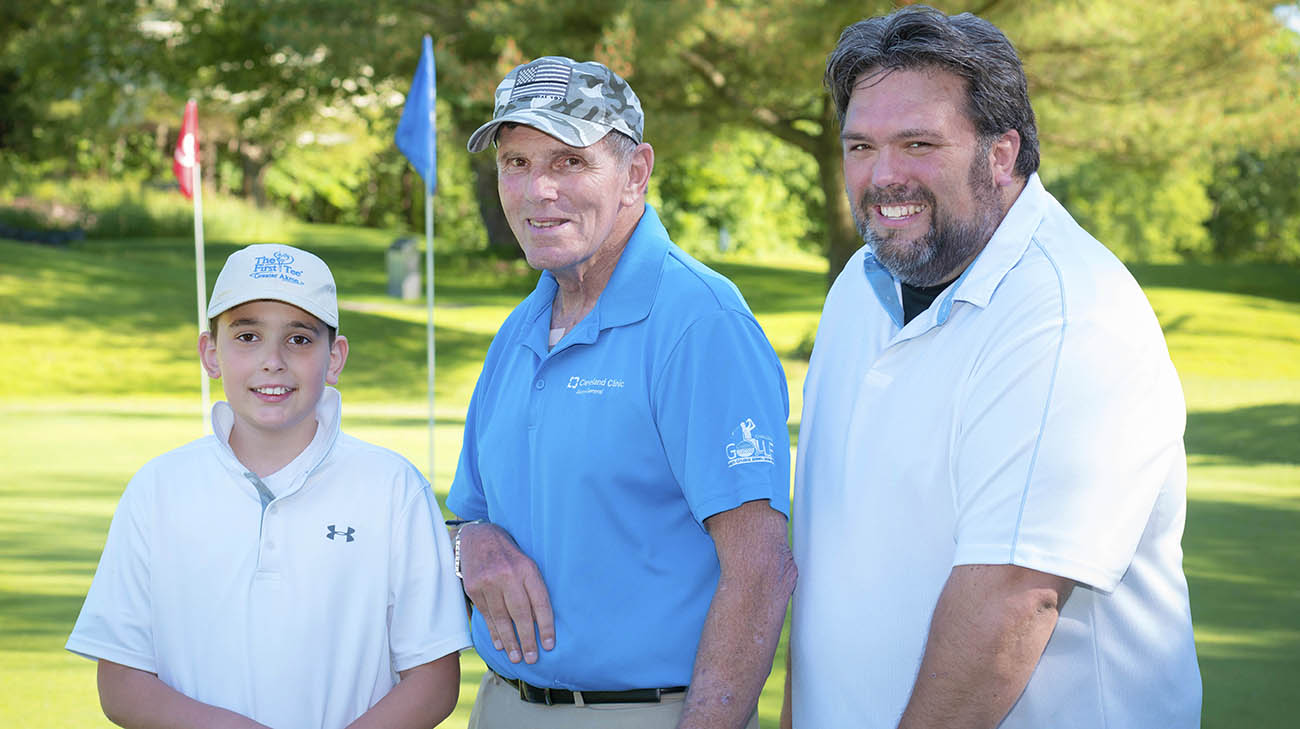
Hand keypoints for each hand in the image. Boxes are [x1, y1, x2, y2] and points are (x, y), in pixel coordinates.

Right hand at [457, 522, 554, 663]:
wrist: (478, 538)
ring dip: (510, 641)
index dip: (545, 626)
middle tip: (532, 658)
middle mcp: (508, 575)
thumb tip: (539, 623)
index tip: (549, 645)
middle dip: (527, 639)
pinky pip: (486, 615)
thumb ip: (533, 589)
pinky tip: (500, 645)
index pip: (540, 602)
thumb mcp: (526, 564)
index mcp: (527, 568)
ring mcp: (488, 582)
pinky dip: (494, 632)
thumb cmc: (509, 555)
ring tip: (517, 657)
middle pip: (520, 613)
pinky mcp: (473, 588)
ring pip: (501, 618)